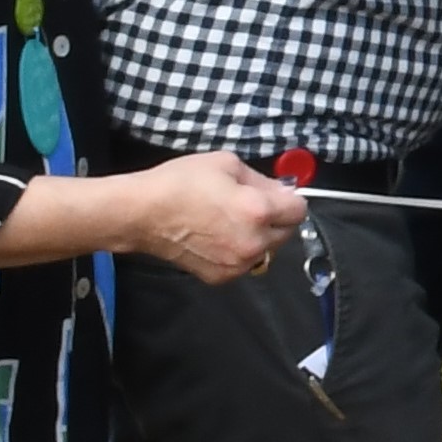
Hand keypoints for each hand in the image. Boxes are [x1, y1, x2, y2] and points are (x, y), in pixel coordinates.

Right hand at [134, 154, 309, 283]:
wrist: (143, 213)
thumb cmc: (180, 183)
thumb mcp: (227, 164)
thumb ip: (261, 179)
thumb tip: (281, 191)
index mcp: (258, 210)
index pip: (299, 210)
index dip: (290, 200)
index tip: (280, 196)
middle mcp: (254, 241)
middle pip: (287, 232)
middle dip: (277, 219)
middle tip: (253, 206)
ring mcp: (238, 263)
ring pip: (267, 250)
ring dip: (260, 237)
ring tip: (232, 221)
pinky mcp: (222, 276)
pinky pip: (245, 263)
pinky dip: (240, 251)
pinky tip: (219, 237)